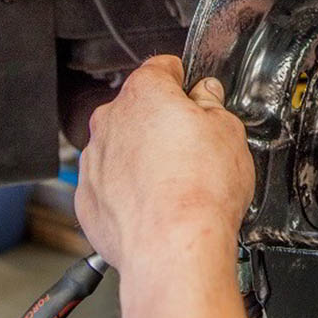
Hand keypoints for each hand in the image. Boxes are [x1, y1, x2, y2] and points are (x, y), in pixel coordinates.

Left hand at [75, 55, 252, 270]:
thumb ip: (212, 105)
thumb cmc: (199, 192)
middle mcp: (110, 122)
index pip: (161, 68)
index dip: (184, 80)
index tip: (195, 95)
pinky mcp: (88, 199)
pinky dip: (130, 192)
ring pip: (123, 148)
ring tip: (178, 184)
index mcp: (144, 93)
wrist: (173, 249)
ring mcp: (94, 161)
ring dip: (145, 159)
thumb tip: (206, 97)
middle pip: (139, 110)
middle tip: (195, 147)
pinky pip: (111, 185)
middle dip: (163, 123)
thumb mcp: (229, 132)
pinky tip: (158, 207)